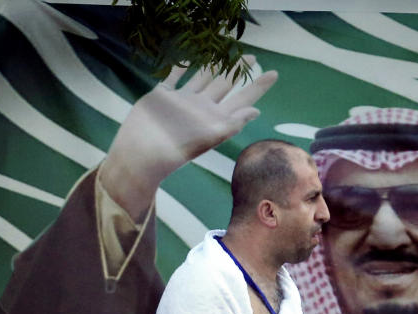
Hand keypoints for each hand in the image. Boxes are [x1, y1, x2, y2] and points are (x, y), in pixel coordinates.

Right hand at [101, 56, 277, 220]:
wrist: (142, 154)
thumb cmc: (175, 149)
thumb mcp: (209, 137)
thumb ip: (232, 123)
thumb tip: (256, 111)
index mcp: (215, 118)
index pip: (243, 99)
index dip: (258, 86)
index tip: (275, 73)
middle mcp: (201, 108)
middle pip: (225, 85)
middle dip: (238, 71)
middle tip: (251, 56)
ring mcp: (182, 101)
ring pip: (201, 78)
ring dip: (213, 66)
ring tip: (224, 54)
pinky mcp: (162, 96)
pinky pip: (173, 77)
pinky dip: (180, 67)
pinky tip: (186, 58)